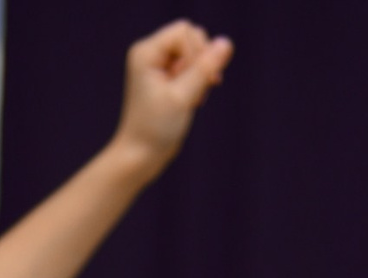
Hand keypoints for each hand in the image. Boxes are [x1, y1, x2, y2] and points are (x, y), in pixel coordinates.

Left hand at [112, 20, 234, 168]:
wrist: (141, 156)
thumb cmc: (155, 128)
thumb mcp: (183, 96)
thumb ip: (205, 68)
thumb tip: (226, 43)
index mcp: (146, 52)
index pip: (184, 32)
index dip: (198, 53)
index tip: (201, 81)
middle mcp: (151, 54)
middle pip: (191, 37)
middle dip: (201, 62)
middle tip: (197, 89)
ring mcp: (160, 66)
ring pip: (196, 53)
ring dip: (201, 75)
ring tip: (193, 98)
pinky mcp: (169, 79)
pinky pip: (194, 68)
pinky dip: (199, 83)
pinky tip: (193, 101)